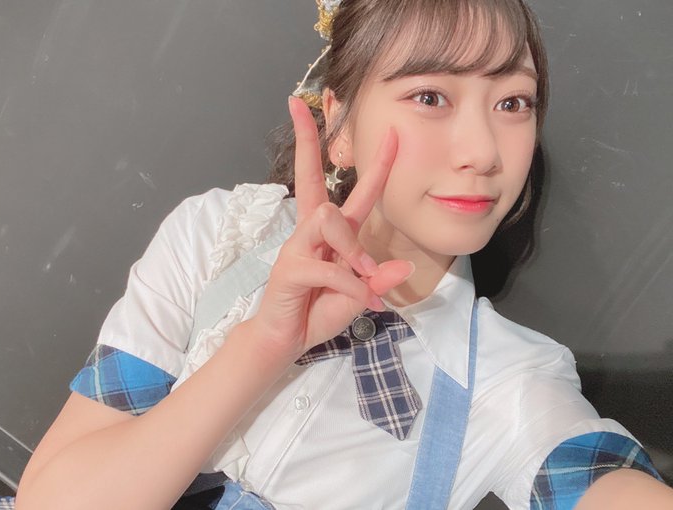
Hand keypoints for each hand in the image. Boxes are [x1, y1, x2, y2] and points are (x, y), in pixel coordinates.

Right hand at [249, 96, 413, 360]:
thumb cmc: (319, 312)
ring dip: (351, 246)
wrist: (288, 340)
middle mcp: (312, 232)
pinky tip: (359, 300)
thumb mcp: (358, 296)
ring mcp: (297, 247)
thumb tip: (404, 267)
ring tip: (362, 274)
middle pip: (311, 178)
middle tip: (297, 106)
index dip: (374, 162)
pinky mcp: (289, 268)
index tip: (388, 132)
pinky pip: (328, 267)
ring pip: (327, 217)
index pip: (354, 191)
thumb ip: (376, 281)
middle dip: (305, 141)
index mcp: (333, 234)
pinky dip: (349, 285)